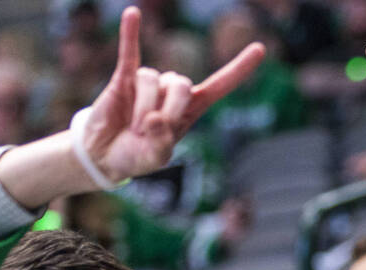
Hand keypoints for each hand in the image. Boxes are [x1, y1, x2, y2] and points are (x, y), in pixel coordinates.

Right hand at [82, 6, 264, 182]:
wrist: (105, 155)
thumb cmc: (135, 156)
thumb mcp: (155, 159)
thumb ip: (162, 144)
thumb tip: (156, 118)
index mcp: (190, 110)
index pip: (219, 85)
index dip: (238, 69)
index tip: (260, 48)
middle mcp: (172, 92)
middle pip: (182, 84)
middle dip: (169, 110)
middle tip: (149, 132)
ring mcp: (149, 83)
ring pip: (152, 80)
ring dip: (142, 107)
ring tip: (132, 127)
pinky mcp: (124, 78)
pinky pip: (129, 53)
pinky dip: (130, 35)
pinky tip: (133, 14)